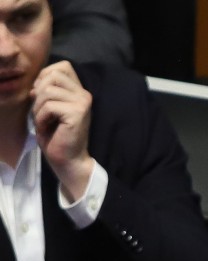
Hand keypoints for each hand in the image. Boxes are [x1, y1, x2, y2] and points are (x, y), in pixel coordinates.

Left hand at [31, 61, 94, 201]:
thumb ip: (46, 91)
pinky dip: (41, 118)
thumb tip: (35, 86)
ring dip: (38, 108)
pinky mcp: (77, 113)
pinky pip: (49, 106)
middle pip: (52, 75)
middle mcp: (84, 94)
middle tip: (42, 111)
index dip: (45, 77)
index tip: (43, 98)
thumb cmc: (56, 135)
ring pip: (48, 91)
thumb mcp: (48, 107)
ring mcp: (82, 103)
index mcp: (79, 91)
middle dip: (39, 93)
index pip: (62, 66)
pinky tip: (47, 128)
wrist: (68, 159)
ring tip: (44, 121)